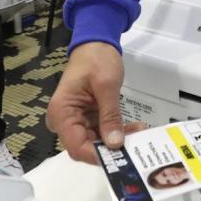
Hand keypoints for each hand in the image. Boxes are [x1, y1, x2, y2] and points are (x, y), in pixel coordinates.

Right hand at [46, 41, 142, 164]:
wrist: (95, 43)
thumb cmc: (97, 59)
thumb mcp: (107, 86)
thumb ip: (110, 116)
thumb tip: (115, 143)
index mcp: (62, 113)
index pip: (76, 147)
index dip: (97, 155)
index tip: (120, 157)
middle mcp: (63, 120)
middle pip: (85, 145)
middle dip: (110, 147)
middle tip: (136, 143)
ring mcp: (74, 118)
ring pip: (94, 139)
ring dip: (115, 138)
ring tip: (138, 132)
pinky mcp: (84, 115)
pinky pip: (98, 129)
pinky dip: (114, 129)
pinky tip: (131, 127)